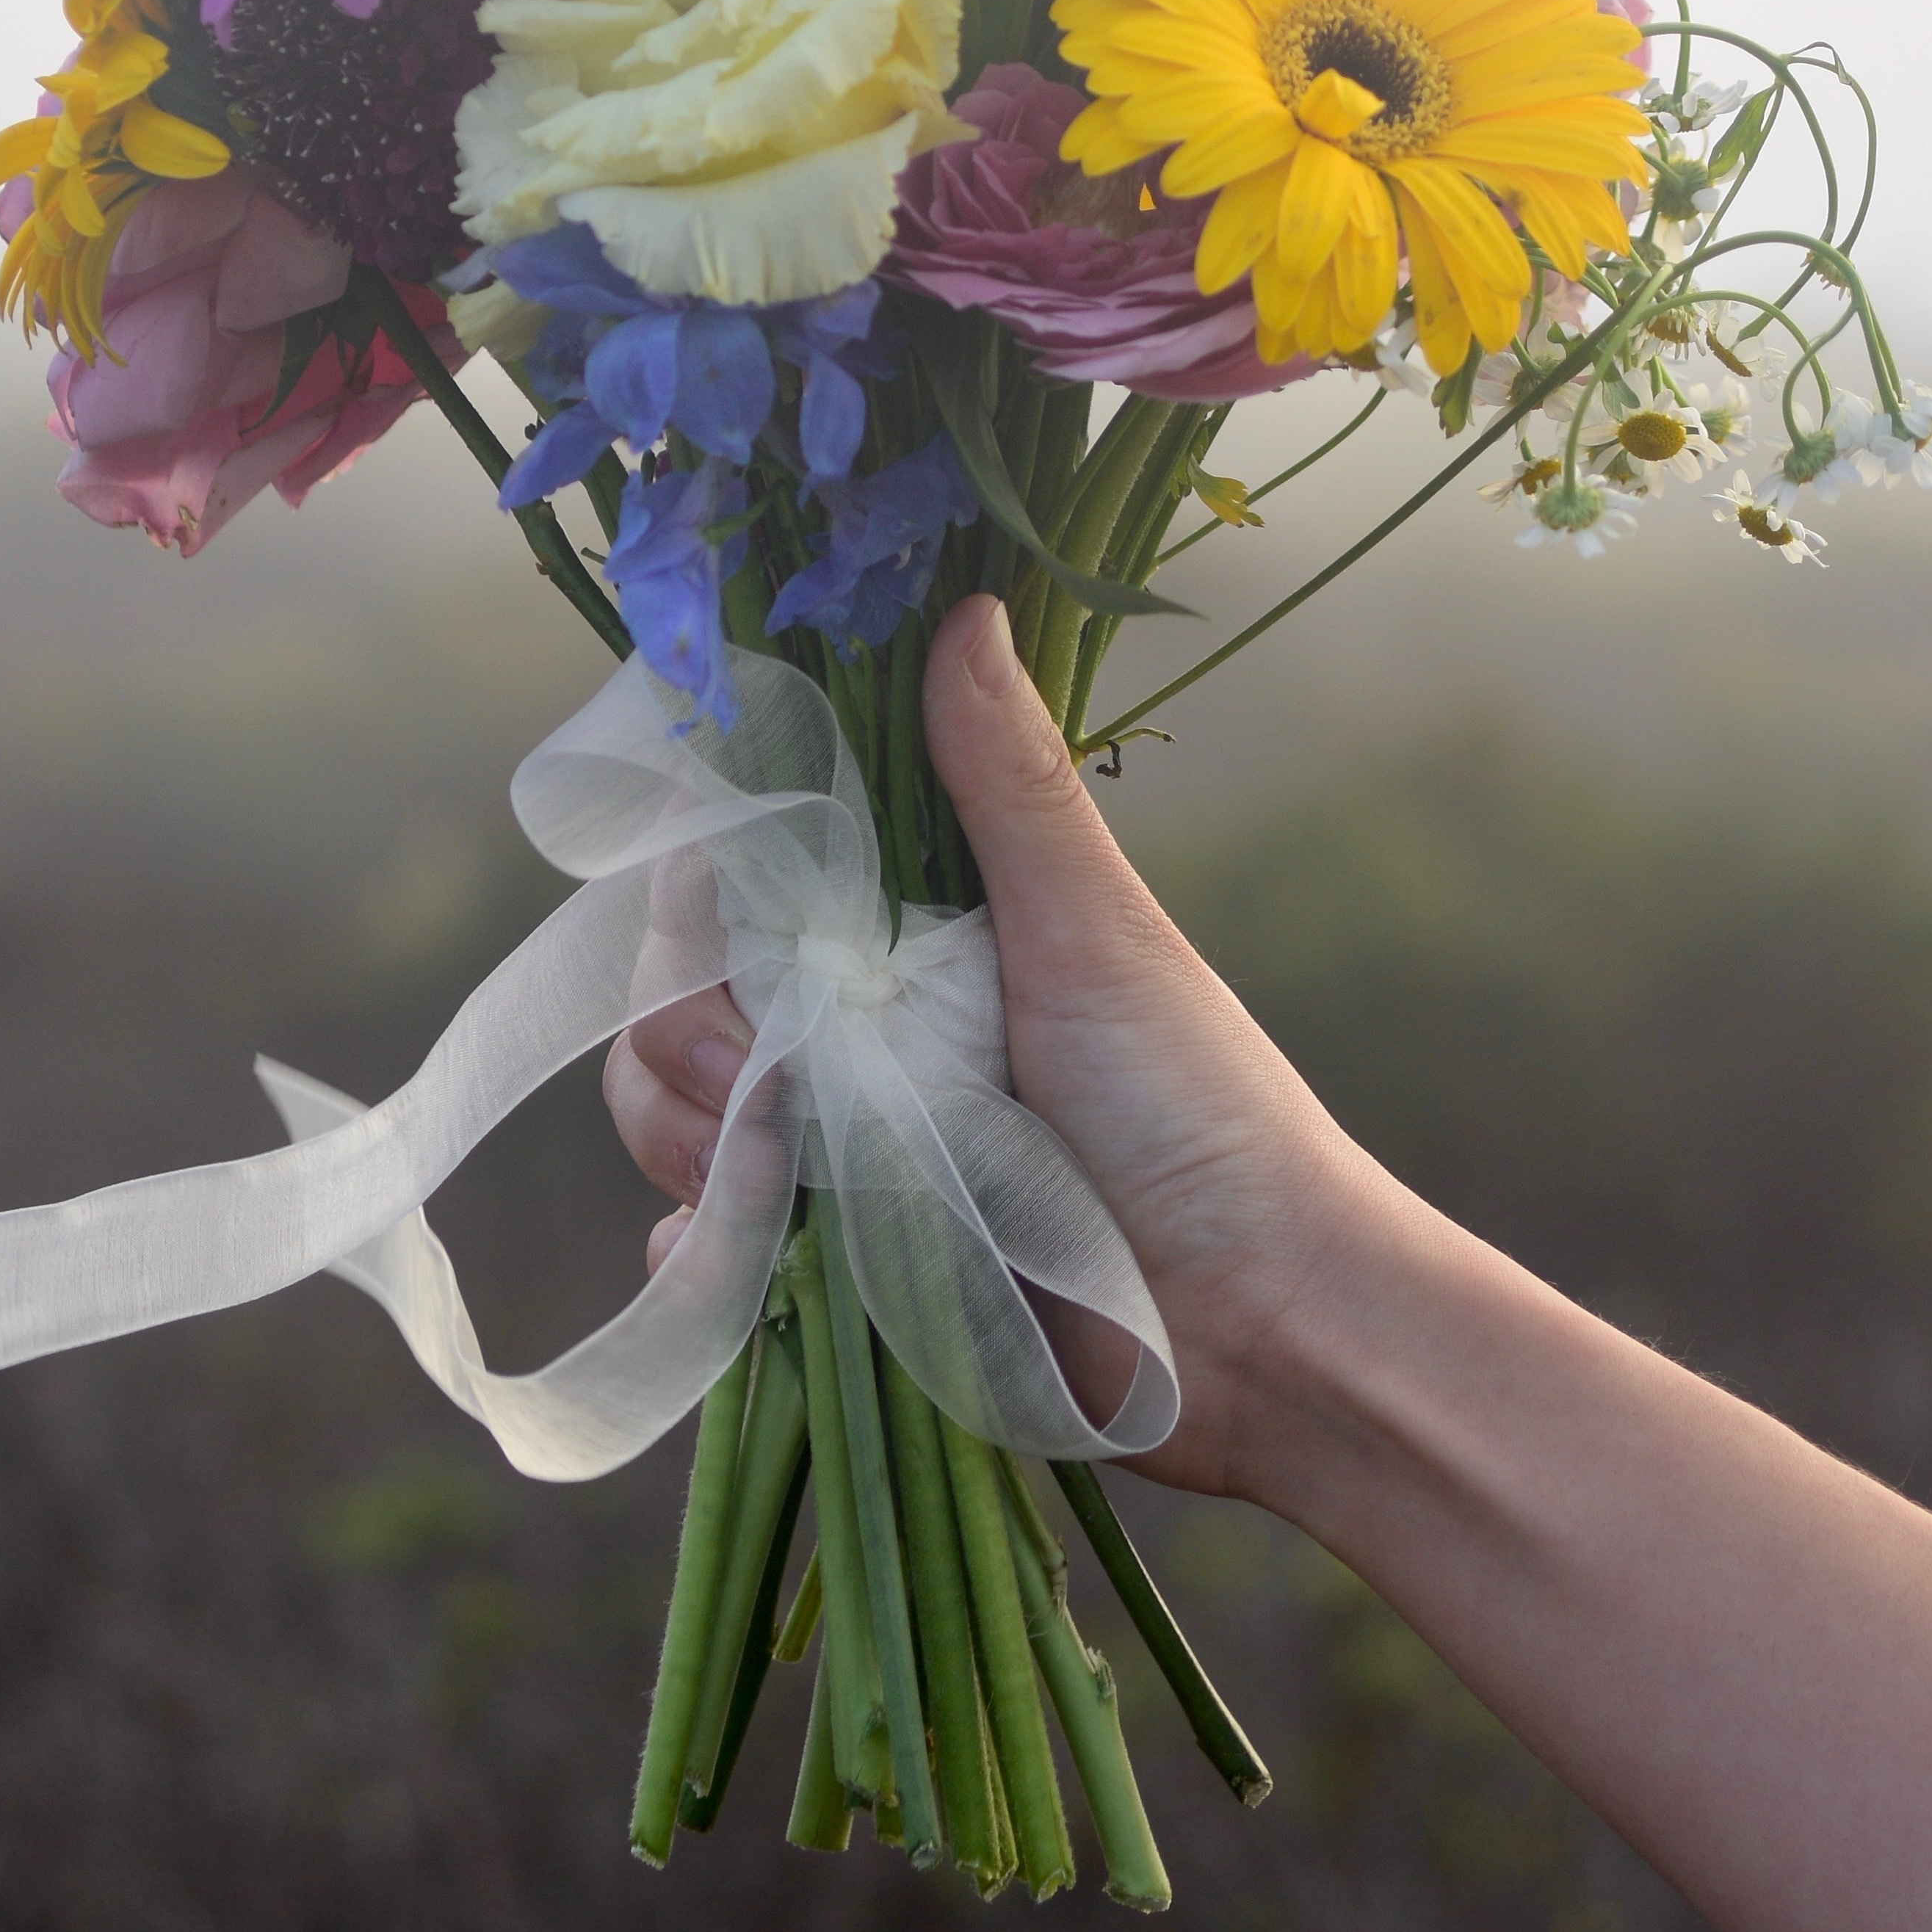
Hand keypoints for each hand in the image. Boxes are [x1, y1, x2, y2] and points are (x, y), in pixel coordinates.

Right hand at [602, 591, 1384, 1503]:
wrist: (1259, 1325)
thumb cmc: (1200, 1108)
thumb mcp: (1096, 934)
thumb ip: (1009, 786)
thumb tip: (966, 605)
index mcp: (914, 933)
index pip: (741, 875)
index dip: (699, 891)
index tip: (711, 916)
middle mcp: (863, 1030)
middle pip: (679, 996)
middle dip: (682, 1032)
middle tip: (761, 1082)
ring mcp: (842, 1151)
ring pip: (673, 1116)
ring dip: (689, 1143)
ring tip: (777, 1174)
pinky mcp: (837, 1270)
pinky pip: (699, 1254)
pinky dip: (696, 1258)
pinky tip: (741, 1261)